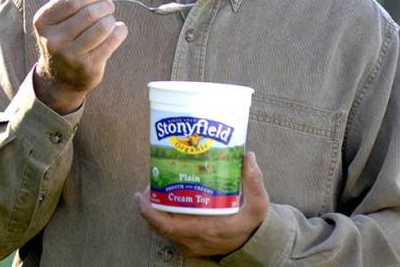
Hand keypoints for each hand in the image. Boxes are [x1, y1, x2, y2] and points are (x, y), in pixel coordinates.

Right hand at [32, 0, 127, 112]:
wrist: (59, 78)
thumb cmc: (63, 38)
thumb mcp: (59, 18)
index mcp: (43, 22)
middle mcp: (53, 40)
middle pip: (88, 13)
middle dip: (104, 4)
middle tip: (108, 5)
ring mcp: (70, 55)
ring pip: (102, 27)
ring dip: (111, 18)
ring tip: (110, 19)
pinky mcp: (88, 66)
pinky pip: (112, 41)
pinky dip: (119, 31)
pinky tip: (117, 30)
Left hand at [136, 152, 267, 257]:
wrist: (253, 244)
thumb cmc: (251, 223)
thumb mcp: (258, 204)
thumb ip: (254, 181)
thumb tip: (249, 156)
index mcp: (204, 228)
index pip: (167, 225)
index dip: (150, 211)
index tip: (141, 195)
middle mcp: (193, 238)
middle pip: (159, 225)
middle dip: (149, 205)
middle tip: (148, 185)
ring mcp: (190, 243)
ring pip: (163, 229)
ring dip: (155, 211)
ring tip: (154, 189)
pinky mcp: (191, 243)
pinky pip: (170, 231)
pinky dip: (163, 217)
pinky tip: (166, 200)